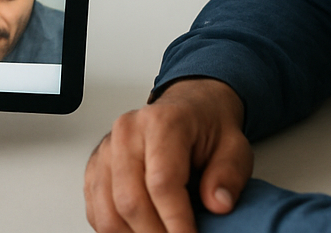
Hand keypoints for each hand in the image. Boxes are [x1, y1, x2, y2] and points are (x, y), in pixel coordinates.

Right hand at [84, 78, 252, 232]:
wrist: (188, 109)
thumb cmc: (206, 127)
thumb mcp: (234, 146)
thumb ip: (228, 174)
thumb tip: (218, 203)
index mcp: (162, 122)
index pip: (162, 182)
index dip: (176, 221)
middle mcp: (127, 133)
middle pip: (129, 200)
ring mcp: (107, 150)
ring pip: (107, 210)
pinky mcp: (96, 167)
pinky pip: (96, 210)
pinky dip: (115, 231)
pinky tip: (137, 232)